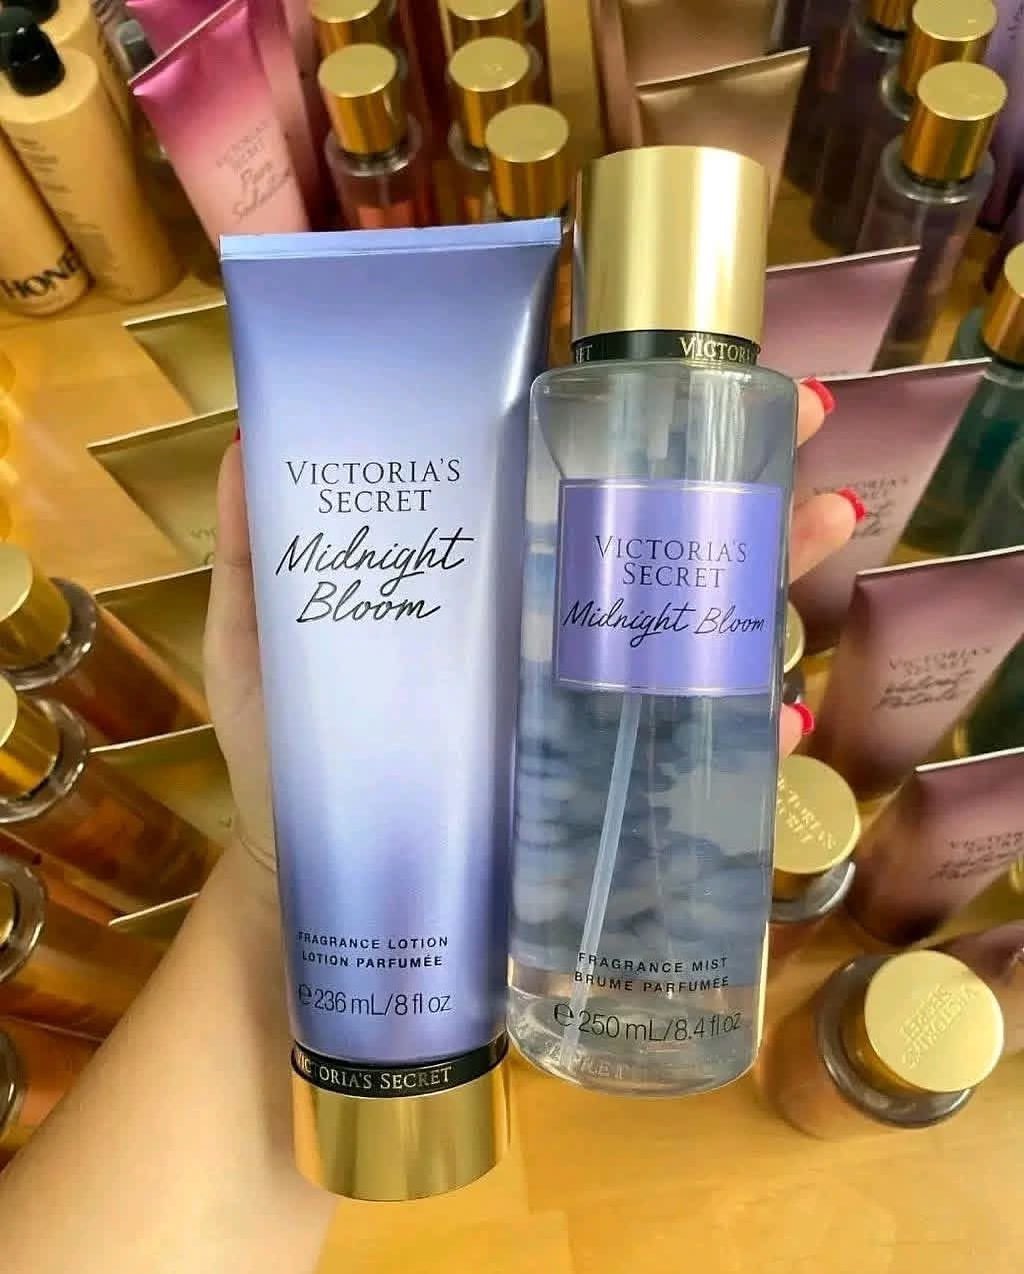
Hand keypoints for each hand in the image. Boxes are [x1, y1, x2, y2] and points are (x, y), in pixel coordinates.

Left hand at [204, 377, 855, 860]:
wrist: (319, 888)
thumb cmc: (288, 757)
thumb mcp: (261, 643)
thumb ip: (256, 551)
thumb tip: (252, 440)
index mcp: (482, 576)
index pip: (567, 481)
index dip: (634, 425)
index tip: (695, 371)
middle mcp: (546, 626)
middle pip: (657, 537)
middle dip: (738, 475)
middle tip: (807, 427)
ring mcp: (581, 703)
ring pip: (694, 624)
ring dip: (771, 570)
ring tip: (821, 522)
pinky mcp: (599, 785)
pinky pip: (686, 749)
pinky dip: (741, 731)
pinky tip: (775, 711)